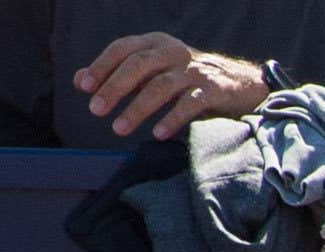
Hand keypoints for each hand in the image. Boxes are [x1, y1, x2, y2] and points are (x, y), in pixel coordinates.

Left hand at [77, 35, 270, 136]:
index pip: (123, 49)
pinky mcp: (214, 90)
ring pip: (160, 86)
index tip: (85, 87)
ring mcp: (195, 70)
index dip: (101, 66)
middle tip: (96, 110)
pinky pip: (189, 104)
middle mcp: (174, 52)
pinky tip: (157, 134)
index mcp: (157, 43)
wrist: (243, 85)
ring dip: (137, 109)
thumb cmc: (190, 80)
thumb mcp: (154, 72)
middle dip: (115, 88)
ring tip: (119, 129)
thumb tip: (81, 81)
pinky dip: (171, 119)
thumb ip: (120, 76)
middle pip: (138, 65)